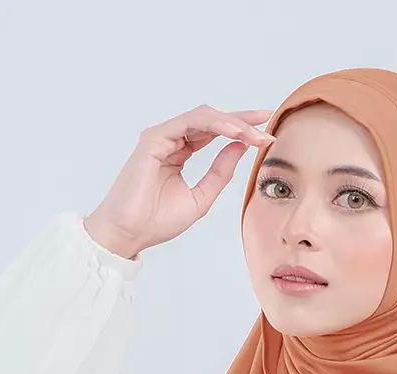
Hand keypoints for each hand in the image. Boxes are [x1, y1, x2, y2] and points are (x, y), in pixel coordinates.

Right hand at [83, 104, 276, 258]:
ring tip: (254, 134)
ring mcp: (161, 137)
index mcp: (179, 153)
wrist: (130, 233)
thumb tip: (241, 148)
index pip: (214, 133)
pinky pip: (190, 123)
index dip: (241, 130)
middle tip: (267, 126)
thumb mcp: (201, 197)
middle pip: (212, 120)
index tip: (266, 135)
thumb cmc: (157, 220)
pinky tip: (234, 133)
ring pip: (204, 117)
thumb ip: (220, 172)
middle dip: (242, 121)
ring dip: (232, 123)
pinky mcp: (154, 139)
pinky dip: (215, 125)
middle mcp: (170, 140)